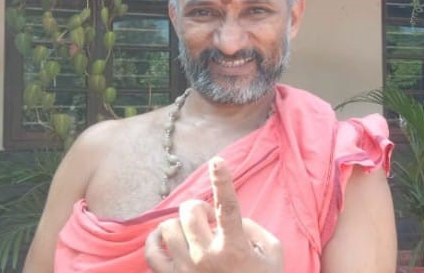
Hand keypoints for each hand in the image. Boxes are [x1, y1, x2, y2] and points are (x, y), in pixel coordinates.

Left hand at [145, 157, 282, 272]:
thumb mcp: (272, 254)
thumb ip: (253, 229)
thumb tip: (231, 218)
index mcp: (235, 248)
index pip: (229, 207)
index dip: (223, 181)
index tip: (217, 161)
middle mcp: (207, 257)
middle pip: (190, 211)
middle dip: (198, 208)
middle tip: (207, 220)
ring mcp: (186, 271)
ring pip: (168, 228)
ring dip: (180, 225)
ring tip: (191, 235)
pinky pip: (151, 252)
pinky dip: (156, 241)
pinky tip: (168, 241)